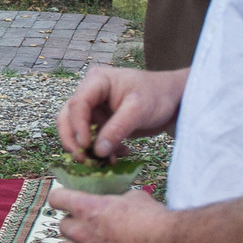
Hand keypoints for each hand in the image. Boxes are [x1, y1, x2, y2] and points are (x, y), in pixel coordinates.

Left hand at [46, 182, 177, 242]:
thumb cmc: (152, 218)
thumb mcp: (132, 197)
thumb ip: (115, 200)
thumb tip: (115, 201)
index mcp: (87, 208)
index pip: (56, 199)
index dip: (61, 198)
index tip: (66, 200)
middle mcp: (82, 232)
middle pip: (62, 225)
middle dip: (72, 222)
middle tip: (87, 221)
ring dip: (78, 241)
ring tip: (96, 238)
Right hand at [55, 64, 183, 162]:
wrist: (174, 99)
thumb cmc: (158, 95)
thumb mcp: (138, 110)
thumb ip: (117, 129)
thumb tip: (97, 151)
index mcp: (97, 81)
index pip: (77, 104)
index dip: (77, 126)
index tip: (85, 146)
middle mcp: (90, 93)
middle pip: (68, 117)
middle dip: (73, 139)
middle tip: (82, 158)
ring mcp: (95, 108)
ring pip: (78, 130)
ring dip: (87, 147)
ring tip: (103, 161)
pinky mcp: (102, 121)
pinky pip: (93, 138)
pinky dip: (100, 149)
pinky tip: (117, 155)